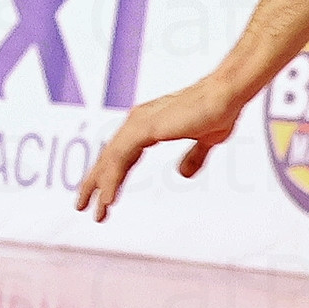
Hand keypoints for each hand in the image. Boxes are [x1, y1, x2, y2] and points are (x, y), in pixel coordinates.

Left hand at [74, 75, 247, 220]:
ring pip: (110, 160)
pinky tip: (108, 198)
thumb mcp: (205, 141)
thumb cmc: (218, 110)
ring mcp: (138, 124)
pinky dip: (112, 179)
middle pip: (109, 157)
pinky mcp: (144, 129)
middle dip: (95, 183)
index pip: (120, 153)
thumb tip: (182, 174)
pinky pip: (120, 159)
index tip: (102, 196)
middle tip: (82, 206)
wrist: (226, 96)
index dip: (110, 174)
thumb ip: (193, 157)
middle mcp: (137, 121)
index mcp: (148, 123)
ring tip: (96, 211)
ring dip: (100, 187)